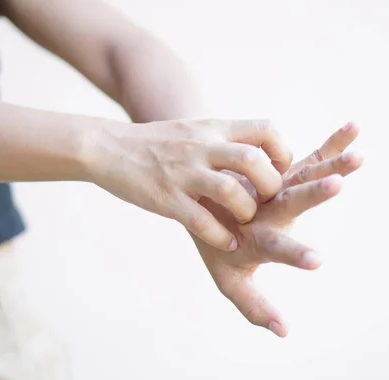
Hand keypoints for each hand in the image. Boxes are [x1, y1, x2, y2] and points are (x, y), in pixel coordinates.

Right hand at [87, 118, 291, 251]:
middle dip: (269, 187)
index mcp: (212, 129)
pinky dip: (221, 236)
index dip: (282, 152)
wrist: (106, 146)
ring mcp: (183, 173)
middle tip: (266, 202)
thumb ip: (224, 141)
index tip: (278, 172)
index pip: (265, 130)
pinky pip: (201, 221)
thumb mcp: (194, 130)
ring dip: (246, 212)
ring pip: (230, 192)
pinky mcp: (165, 198)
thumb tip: (259, 158)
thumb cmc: (156, 143)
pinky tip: (228, 242)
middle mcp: (201, 148)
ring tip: (244, 222)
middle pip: (252, 161)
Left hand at [192, 122, 361, 336]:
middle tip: (338, 184)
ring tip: (359, 154)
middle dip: (315, 194)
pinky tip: (354, 128)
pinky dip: (331, 144)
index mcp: (253, 236)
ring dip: (331, 164)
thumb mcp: (230, 278)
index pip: (275, 247)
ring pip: (304, 175)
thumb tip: (284, 333)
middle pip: (291, 201)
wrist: (197, 196)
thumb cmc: (218, 245)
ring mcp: (275, 187)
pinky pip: (310, 157)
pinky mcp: (283, 172)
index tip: (317, 261)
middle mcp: (265, 208)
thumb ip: (254, 304)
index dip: (293, 254)